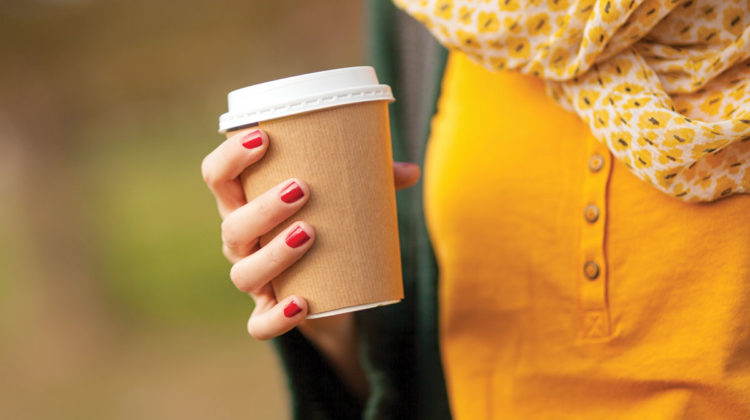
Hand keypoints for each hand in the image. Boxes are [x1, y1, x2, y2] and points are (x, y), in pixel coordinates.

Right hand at [201, 127, 419, 339]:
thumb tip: (411, 171)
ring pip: (244, 273)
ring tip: (309, 233)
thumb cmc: (326, 224)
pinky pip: (259, 325)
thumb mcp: (341, 200)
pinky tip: (302, 303)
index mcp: (245, 203)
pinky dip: (277, 317)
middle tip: (302, 189)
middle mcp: (240, 242)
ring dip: (273, 254)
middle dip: (263, 207)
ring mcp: (252, 279)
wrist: (329, 288)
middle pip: (231, 226)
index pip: (217, 176)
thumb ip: (372, 182)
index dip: (230, 156)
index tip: (262, 136)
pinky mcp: (268, 312)